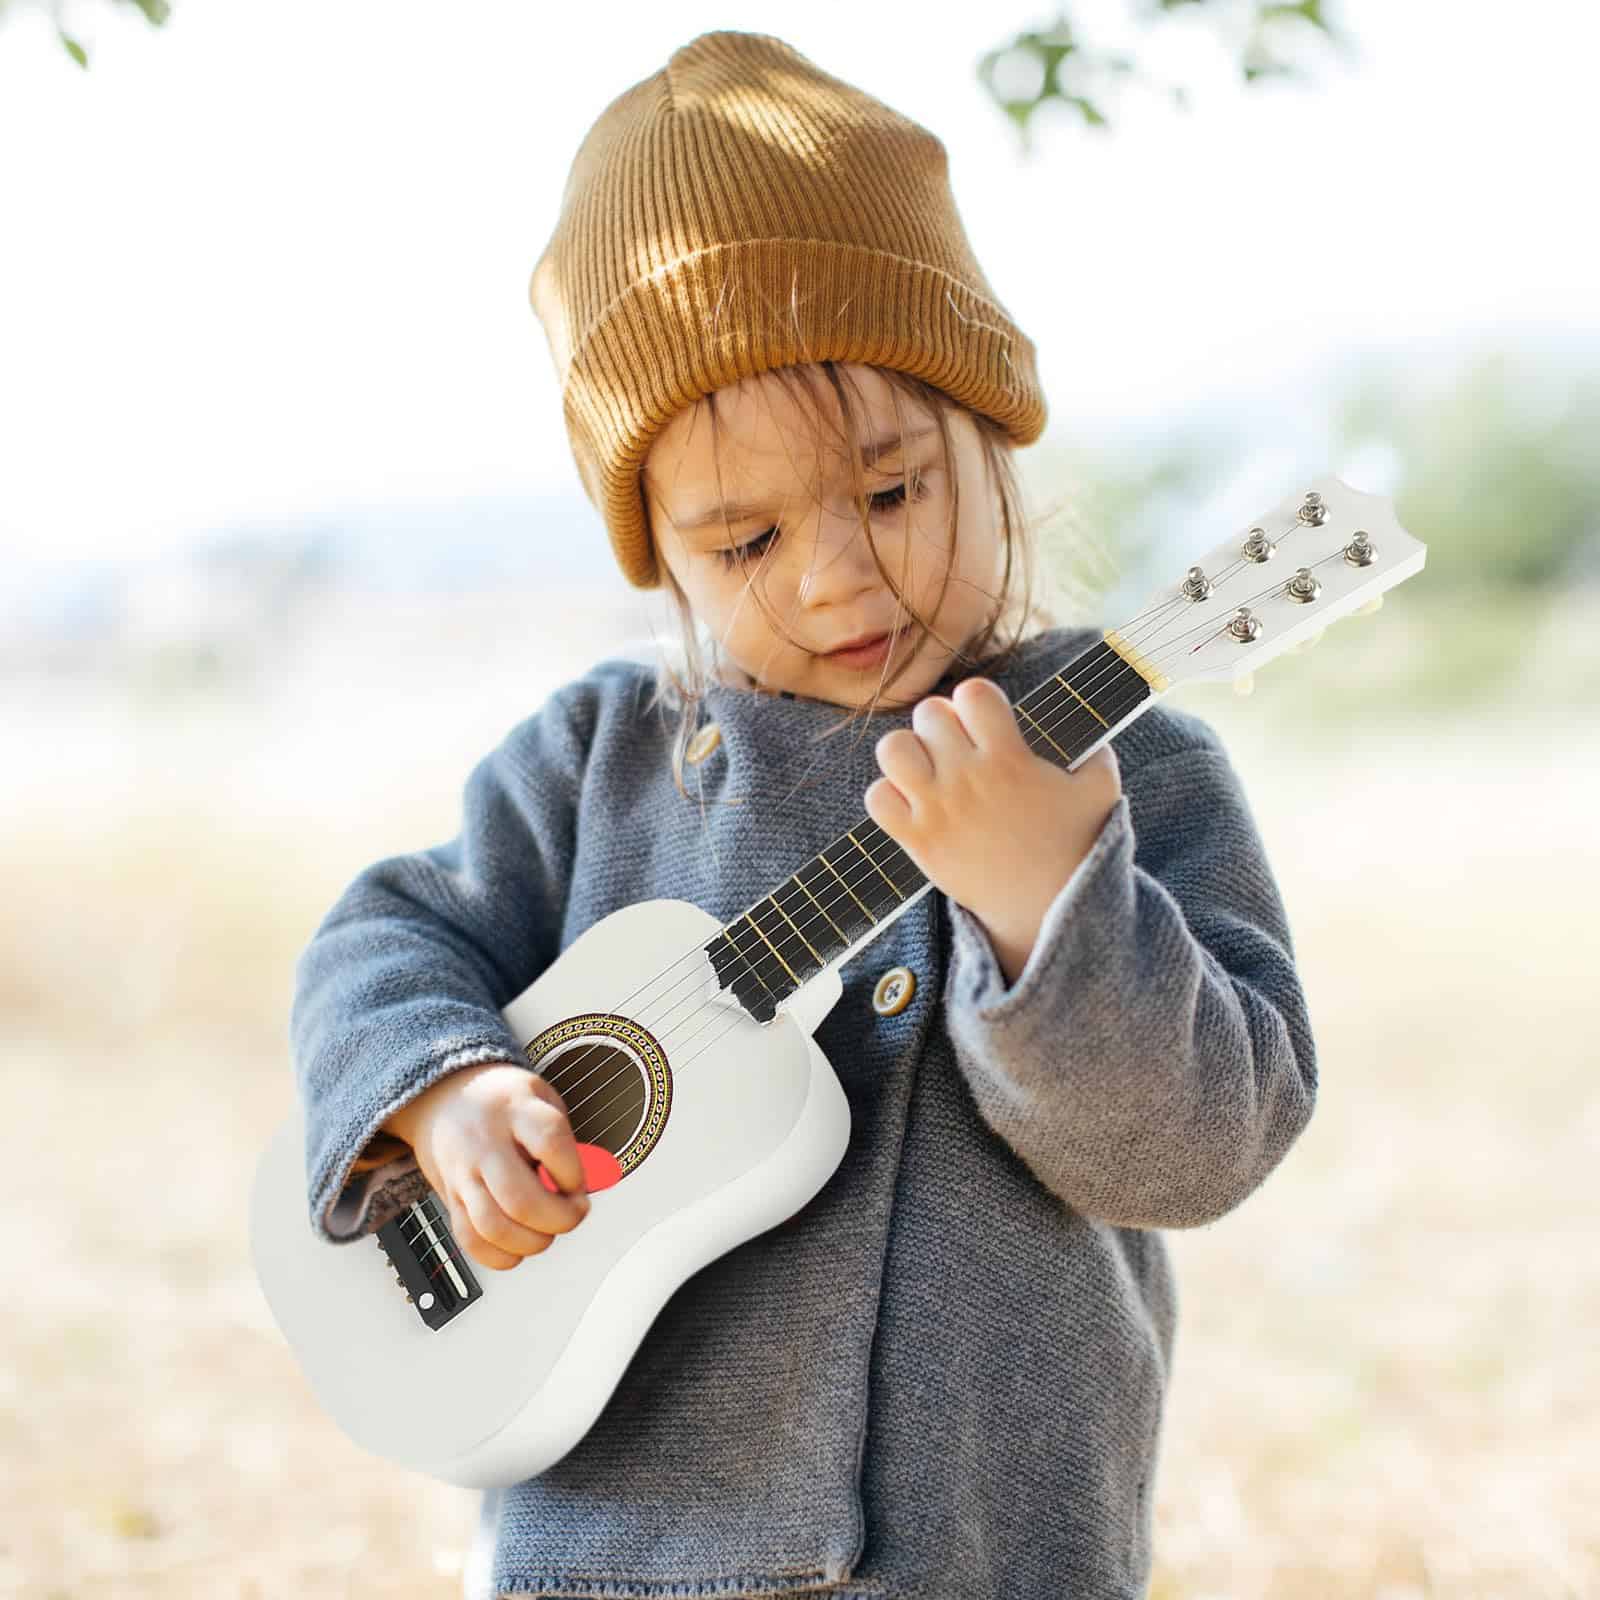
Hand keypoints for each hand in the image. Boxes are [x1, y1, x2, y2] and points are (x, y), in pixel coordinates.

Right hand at [386, 1061, 591, 1270]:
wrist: (444, 1097)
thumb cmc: (502, 1102)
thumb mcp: (541, 1097)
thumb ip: (565, 1139)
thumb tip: (592, 1182)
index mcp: (514, 1110)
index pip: (549, 1143)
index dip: (573, 1173)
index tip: (580, 1182)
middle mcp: (484, 1143)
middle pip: (520, 1199)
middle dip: (559, 1219)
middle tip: (573, 1212)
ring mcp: (463, 1174)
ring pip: (493, 1227)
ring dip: (532, 1241)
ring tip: (547, 1230)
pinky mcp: (450, 1199)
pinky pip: (470, 1240)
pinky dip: (501, 1255)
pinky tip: (519, 1244)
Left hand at [864, 677, 1121, 984]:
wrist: (1043, 909)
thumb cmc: (1073, 847)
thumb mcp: (1101, 793)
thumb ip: (1098, 754)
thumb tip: (1092, 734)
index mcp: (1010, 758)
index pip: (973, 693)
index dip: (976, 700)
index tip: (985, 721)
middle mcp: (968, 779)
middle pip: (928, 714)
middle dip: (942, 723)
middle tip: (956, 747)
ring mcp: (938, 810)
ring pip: (892, 749)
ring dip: (908, 752)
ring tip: (928, 770)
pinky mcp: (917, 841)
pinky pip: (877, 799)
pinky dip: (888, 796)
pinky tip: (914, 804)